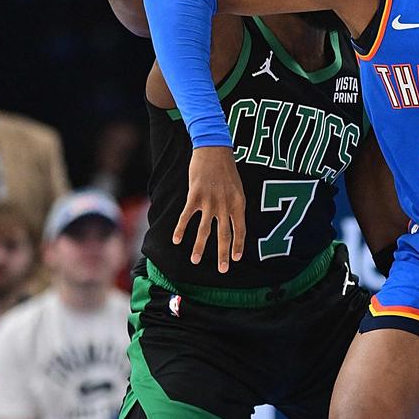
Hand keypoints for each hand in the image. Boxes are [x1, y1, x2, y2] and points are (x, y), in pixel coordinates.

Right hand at [175, 146, 245, 271]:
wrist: (214, 149)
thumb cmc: (226, 169)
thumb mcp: (238, 188)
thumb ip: (235, 205)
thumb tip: (234, 223)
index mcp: (239, 203)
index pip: (241, 230)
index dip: (239, 245)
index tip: (236, 259)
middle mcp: (225, 205)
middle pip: (225, 235)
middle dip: (223, 254)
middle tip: (223, 270)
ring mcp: (210, 201)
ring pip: (204, 230)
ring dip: (200, 248)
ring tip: (195, 260)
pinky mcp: (195, 196)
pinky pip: (187, 217)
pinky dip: (181, 229)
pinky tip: (176, 240)